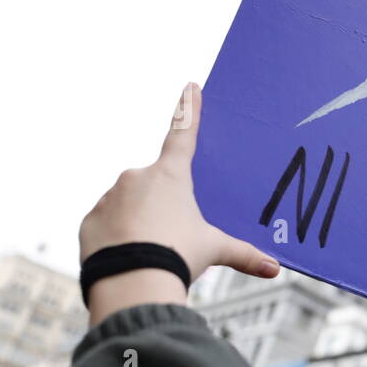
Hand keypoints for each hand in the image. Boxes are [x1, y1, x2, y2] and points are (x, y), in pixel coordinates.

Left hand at [79, 83, 279, 324]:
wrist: (132, 280)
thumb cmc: (177, 256)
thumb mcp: (214, 251)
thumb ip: (244, 255)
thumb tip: (275, 269)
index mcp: (171, 176)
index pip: (183, 134)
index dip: (189, 110)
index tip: (190, 86)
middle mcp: (137, 177)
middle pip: (155, 186)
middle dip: (162, 208)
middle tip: (172, 237)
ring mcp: (109, 197)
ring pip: (128, 206)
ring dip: (139, 223)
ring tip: (151, 252)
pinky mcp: (90, 220)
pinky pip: (107, 225)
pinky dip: (118, 238)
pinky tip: (129, 257)